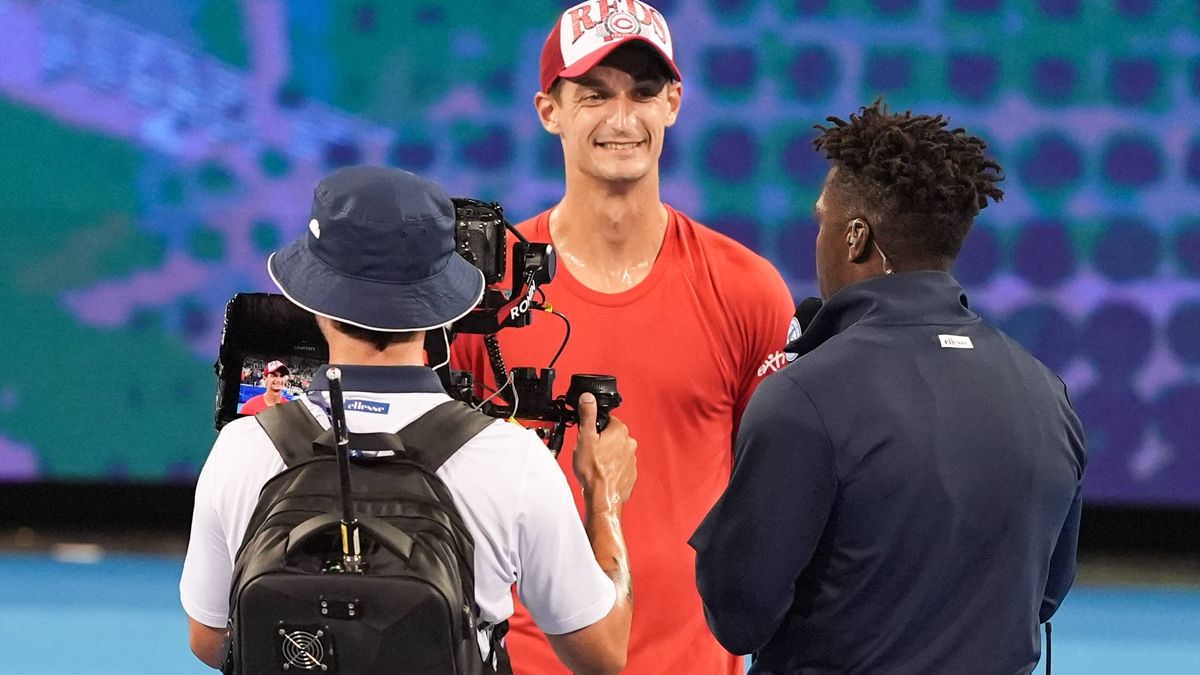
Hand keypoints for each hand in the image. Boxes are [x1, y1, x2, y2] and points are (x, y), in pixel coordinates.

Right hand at [572, 393, 637, 514]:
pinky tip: (602, 473)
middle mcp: (629, 443)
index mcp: (620, 430)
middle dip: (602, 442)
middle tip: (590, 452)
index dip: (595, 428)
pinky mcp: (631, 473)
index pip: (607, 420)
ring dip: (607, 455)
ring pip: (616, 451)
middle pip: (612, 435)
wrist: (602, 497)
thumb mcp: (585, 438)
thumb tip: (588, 398)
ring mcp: (632, 459)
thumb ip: (588, 415)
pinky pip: (620, 465)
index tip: (589, 437)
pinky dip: (612, 468)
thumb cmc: (593, 470)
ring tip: (595, 465)